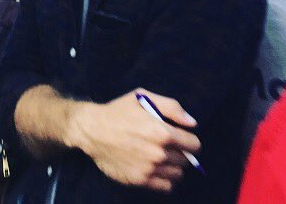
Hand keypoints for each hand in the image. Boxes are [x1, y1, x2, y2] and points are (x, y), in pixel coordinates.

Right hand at [71, 89, 199, 193]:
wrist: (92, 130)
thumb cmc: (118, 112)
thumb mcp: (143, 98)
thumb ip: (172, 107)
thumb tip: (193, 123)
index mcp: (162, 132)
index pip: (194, 145)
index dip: (190, 141)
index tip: (182, 139)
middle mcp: (159, 153)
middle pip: (186, 161)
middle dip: (181, 153)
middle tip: (168, 147)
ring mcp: (149, 169)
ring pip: (178, 175)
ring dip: (174, 167)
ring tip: (162, 158)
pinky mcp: (140, 180)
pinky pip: (166, 187)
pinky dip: (165, 180)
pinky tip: (156, 169)